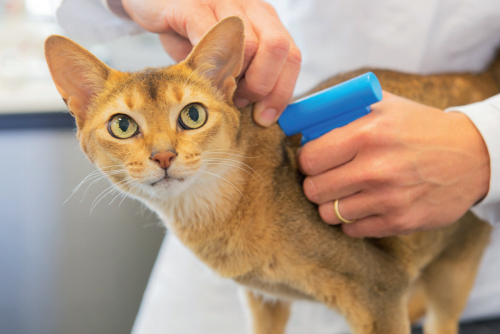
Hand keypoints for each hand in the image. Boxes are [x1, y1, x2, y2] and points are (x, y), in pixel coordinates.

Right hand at [121, 0, 300, 126]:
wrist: (153, 4)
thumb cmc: (191, 34)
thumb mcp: (225, 55)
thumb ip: (246, 74)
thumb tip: (261, 112)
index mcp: (266, 21)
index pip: (292, 57)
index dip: (282, 92)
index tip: (265, 117)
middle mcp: (251, 8)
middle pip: (279, 49)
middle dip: (263, 86)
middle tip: (241, 103)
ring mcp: (224, 3)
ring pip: (250, 45)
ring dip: (238, 79)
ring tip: (220, 92)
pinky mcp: (192, 6)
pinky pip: (211, 37)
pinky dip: (209, 65)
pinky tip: (200, 77)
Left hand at [297, 92, 490, 237]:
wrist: (473, 156)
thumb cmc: (420, 128)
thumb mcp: (385, 105)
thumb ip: (343, 110)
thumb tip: (303, 121)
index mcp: (368, 134)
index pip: (309, 158)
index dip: (307, 160)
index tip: (314, 160)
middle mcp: (376, 168)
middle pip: (314, 189)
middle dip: (315, 183)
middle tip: (326, 178)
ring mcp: (388, 199)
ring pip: (329, 214)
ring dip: (331, 204)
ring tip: (344, 192)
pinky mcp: (400, 222)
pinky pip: (352, 230)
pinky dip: (352, 220)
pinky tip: (364, 205)